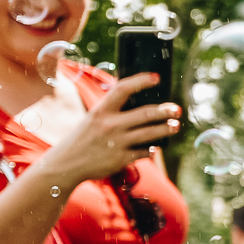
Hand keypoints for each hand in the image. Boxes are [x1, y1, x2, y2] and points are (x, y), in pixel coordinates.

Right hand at [38, 75, 180, 184]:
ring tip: (175, 126)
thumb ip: (112, 110)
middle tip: (176, 109)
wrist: (66, 165)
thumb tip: (137, 100)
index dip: (141, 81)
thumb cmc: (83, 138)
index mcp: (101, 110)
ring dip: (165, 129)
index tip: (156, 78)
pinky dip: (151, 149)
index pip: (123, 89)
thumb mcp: (93, 119)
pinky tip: (156, 146)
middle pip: (145, 114)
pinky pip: (143, 152)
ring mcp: (116, 143)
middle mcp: (110, 125)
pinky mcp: (121, 159)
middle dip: (164, 111)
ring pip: (150, 134)